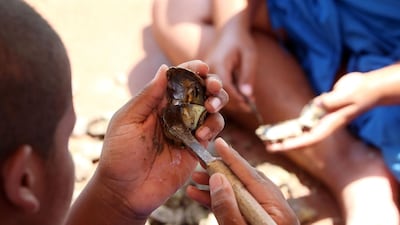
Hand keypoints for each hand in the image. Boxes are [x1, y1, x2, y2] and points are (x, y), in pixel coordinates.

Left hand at [94, 60, 227, 218]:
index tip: (203, 67)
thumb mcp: (127, 121)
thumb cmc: (119, 155)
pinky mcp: (196, 148)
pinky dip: (213, 127)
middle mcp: (175, 113)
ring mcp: (187, 131)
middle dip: (212, 84)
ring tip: (210, 108)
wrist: (125, 191)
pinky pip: (212, 132)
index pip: (179, 80)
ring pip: (211, 110)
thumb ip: (147, 96)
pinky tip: (202, 135)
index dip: (193, 70)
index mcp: (157, 102)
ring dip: (217, 104)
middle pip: (201, 91)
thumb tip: (165, 68)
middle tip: (213, 87)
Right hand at [187, 138, 298, 224]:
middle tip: (200, 162)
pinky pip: (238, 205)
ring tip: (195, 179)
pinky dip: (221, 200)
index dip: (233, 159)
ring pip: (239, 193)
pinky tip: (201, 196)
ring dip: (216, 186)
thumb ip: (228, 208)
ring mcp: (266, 215)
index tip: (219, 143)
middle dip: (220, 171)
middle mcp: (276, 209)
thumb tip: (217, 178)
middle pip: (245, 181)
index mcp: (279, 210)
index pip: (252, 176)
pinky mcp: (257, 221)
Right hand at [206, 22, 256, 111]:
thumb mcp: (249, 55)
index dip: (237, 98)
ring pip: (216, 94)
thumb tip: (248, 96)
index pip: (225, 87)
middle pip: (218, 93)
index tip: (249, 105)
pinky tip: (242, 98)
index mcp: (217, 63)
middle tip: (250, 108)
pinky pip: (215, 89)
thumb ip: (248, 75)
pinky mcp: (206, 77)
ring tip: (249, 104)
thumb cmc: (241, 41)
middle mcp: (207, 70)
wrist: (229, 31)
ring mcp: (205, 74)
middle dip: (235, 103)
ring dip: (232, 101)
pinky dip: (228, 95)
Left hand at [267, 72, 375, 150]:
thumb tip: (317, 104)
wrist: (368, 88)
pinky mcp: (320, 108)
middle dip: (284, 141)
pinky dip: (292, 122)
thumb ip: (332, 100)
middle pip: (301, 136)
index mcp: (329, 124)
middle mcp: (323, 123)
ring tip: (268, 135)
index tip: (278, 147)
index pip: (308, 138)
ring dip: (285, 132)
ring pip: (300, 128)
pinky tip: (282, 125)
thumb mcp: (347, 96)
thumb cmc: (360, 93)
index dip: (293, 144)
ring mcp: (321, 117)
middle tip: (266, 145)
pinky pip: (303, 118)